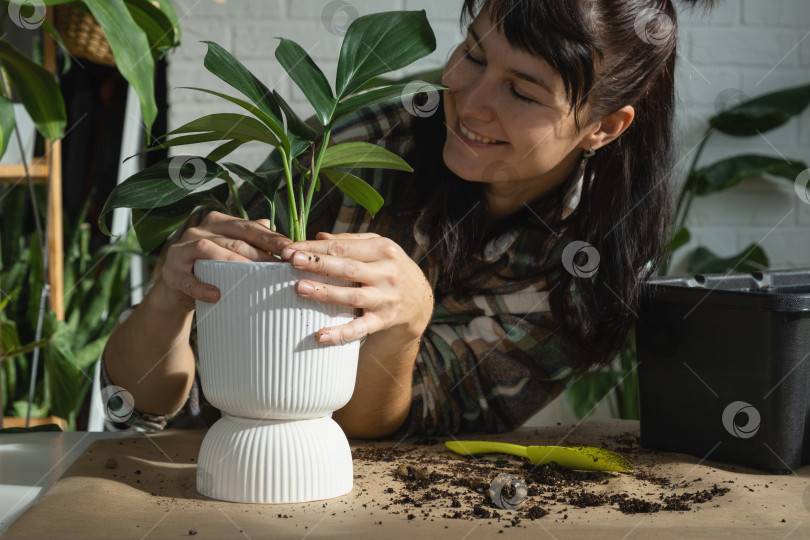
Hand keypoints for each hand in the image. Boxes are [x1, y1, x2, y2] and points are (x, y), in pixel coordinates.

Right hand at [159, 211, 291, 311]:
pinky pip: (188, 279)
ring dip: (234, 264)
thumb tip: (270, 223)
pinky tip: (217, 294)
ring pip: (210, 250)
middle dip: (259, 254)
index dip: (271, 238)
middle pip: (234, 240)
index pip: (249, 227)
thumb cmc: (211, 267)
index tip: (291, 249)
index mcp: (218, 222)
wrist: (177, 288)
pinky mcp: (171, 272)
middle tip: (280, 269)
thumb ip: (248, 238)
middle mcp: (199, 229)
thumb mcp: (230, 250)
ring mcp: (182, 249)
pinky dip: (202, 287)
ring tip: (255, 278)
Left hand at [280, 232, 433, 344]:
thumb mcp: (377, 247)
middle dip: (319, 265)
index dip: (315, 248)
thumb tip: (319, 237)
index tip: (290, 250)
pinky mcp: (384, 320)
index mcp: (382, 249)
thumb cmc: (390, 267)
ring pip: (352, 297)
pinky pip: (360, 328)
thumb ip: (350, 241)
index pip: (344, 247)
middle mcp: (387, 273)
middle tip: (292, 262)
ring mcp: (386, 298)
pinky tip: (321, 335)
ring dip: (326, 293)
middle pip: (348, 269)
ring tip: (301, 288)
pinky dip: (341, 333)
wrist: (419, 299)